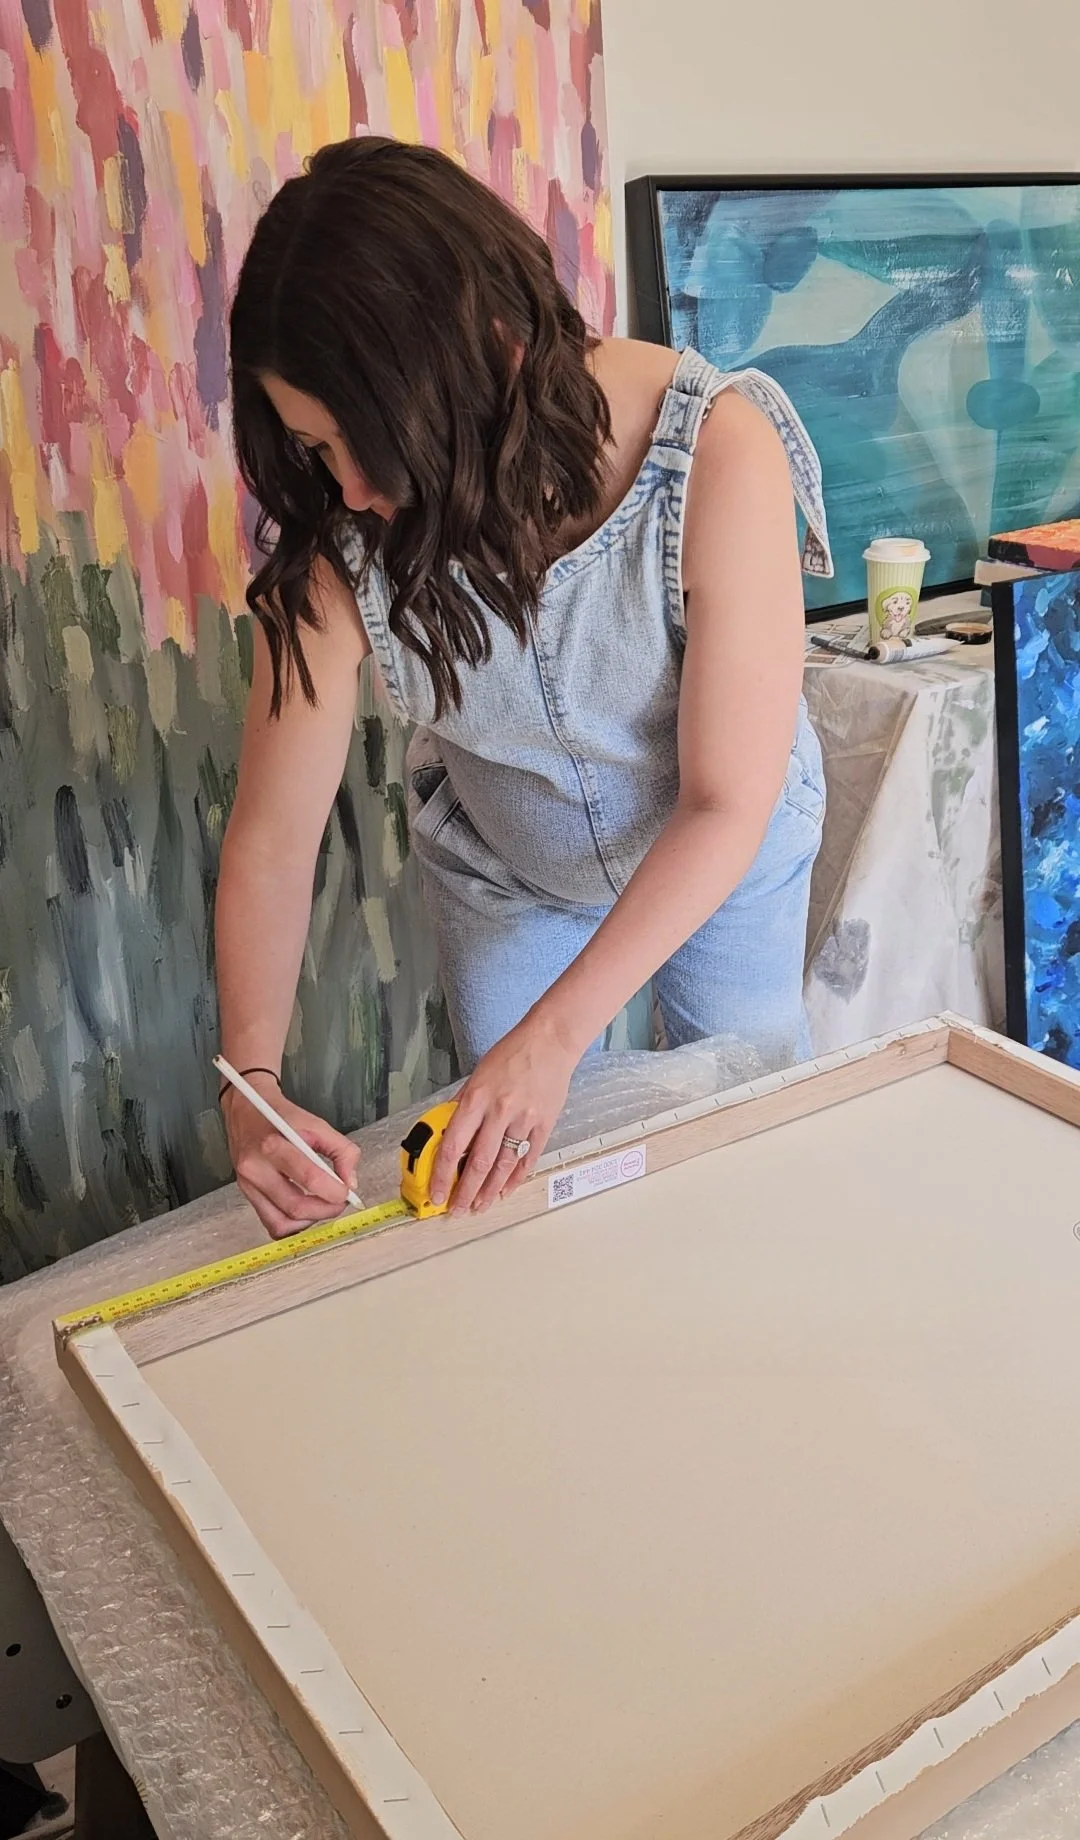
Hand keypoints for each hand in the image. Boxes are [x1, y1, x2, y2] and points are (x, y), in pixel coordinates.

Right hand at [222, 1072, 360, 1238]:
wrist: (247, 1110)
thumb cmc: (281, 1117)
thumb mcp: (318, 1124)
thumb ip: (342, 1152)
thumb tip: (350, 1183)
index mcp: (274, 1145)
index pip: (311, 1179)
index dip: (335, 1192)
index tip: (347, 1191)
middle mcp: (256, 1168)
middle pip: (296, 1207)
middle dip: (326, 1210)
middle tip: (339, 1202)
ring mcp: (248, 1184)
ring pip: (282, 1223)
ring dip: (309, 1221)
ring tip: (321, 1206)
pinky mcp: (246, 1194)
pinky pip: (271, 1223)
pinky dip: (292, 1225)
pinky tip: (304, 1212)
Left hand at [431, 1013, 576, 1214]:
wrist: (550, 1041)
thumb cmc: (512, 1053)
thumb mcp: (477, 1074)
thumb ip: (462, 1104)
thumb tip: (447, 1130)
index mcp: (476, 1099)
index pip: (453, 1146)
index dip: (443, 1175)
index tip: (436, 1192)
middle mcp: (499, 1112)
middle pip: (479, 1163)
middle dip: (465, 1191)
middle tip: (457, 1209)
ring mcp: (524, 1120)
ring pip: (504, 1165)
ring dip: (490, 1191)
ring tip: (479, 1206)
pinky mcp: (544, 1124)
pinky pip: (529, 1158)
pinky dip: (517, 1177)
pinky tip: (506, 1190)